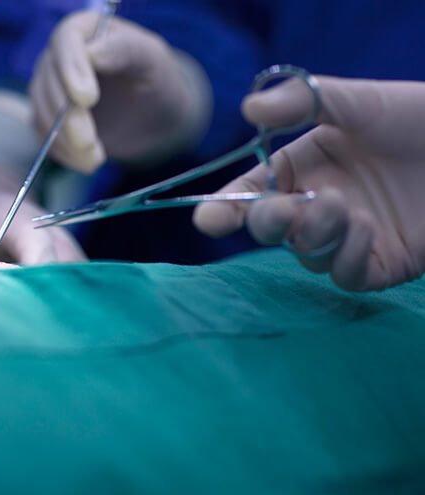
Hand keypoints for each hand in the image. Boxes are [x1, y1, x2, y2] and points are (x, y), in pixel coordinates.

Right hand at [30, 11, 204, 172]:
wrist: (149, 112)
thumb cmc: (154, 78)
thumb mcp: (150, 59)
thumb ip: (125, 49)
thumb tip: (93, 54)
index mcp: (84, 30)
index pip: (66, 42)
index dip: (72, 70)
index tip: (88, 99)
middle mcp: (59, 56)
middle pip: (50, 83)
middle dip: (68, 117)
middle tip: (89, 144)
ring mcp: (48, 88)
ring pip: (42, 112)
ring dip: (66, 141)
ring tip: (96, 160)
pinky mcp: (47, 118)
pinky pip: (44, 136)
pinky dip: (63, 153)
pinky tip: (87, 163)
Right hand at [194, 76, 424, 290]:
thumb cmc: (416, 117)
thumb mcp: (357, 101)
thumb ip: (302, 102)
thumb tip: (247, 109)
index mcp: (301, 169)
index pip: (250, 193)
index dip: (225, 208)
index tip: (208, 220)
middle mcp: (316, 206)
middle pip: (271, 230)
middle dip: (270, 223)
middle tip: (285, 211)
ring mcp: (345, 239)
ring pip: (307, 254)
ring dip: (319, 232)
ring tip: (347, 206)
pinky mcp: (377, 265)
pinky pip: (345, 275)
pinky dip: (348, 256)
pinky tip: (369, 228)